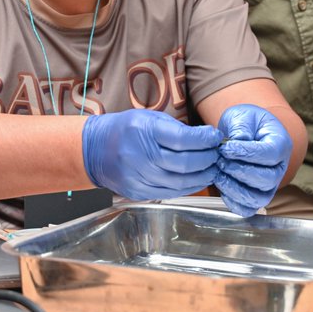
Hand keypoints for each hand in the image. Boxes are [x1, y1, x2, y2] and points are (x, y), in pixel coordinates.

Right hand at [82, 109, 221, 200]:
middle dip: (207, 159)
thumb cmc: (127, 130)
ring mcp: (137, 176)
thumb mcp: (150, 119)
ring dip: (201, 176)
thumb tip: (207, 139)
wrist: (96, 149)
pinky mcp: (137, 191)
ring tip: (211, 168)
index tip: (216, 137)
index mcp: (143, 131)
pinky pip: (169, 192)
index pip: (182, 139)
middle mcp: (139, 155)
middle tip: (217, 154)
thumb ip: (177, 129)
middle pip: (183, 163)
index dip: (204, 140)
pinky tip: (196, 179)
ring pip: (179, 182)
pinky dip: (187, 187)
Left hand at [215, 104, 293, 216]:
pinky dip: (233, 202)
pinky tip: (221, 185)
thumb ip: (241, 128)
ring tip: (218, 173)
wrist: (245, 132)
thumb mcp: (243, 116)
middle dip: (239, 171)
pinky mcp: (256, 196)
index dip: (247, 153)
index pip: (270, 153)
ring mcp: (270, 185)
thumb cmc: (246, 123)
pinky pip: (247, 209)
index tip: (226, 148)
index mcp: (281, 144)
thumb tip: (236, 144)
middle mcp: (280, 168)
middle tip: (220, 161)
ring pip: (258, 198)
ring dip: (235, 188)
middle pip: (267, 179)